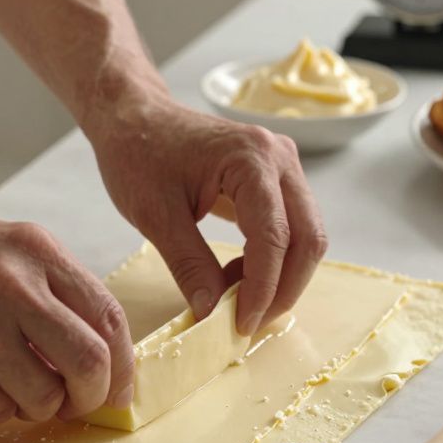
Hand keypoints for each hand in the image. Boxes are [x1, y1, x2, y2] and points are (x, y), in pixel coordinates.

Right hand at [0, 200, 134, 422]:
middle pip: (92, 363)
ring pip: (45, 398)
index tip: (116, 389)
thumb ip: (46, 289)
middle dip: (92, 397)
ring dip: (36, 408)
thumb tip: (93, 355)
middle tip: (73, 404)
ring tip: (9, 387)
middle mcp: (14, 284)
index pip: (110, 317)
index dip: (123, 366)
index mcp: (35, 249)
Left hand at [84, 88, 328, 334]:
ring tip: (238, 301)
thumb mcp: (156, 216)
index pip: (273, 236)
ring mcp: (283, 166)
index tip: (241, 324)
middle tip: (248, 324)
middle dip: (283, 289)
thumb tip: (214, 314)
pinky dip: (272, 260)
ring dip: (281, 277)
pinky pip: (290, 227)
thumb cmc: (138, 154)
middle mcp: (279, 157)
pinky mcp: (277, 178)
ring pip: (306, 236)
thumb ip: (189, 265)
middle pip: (307, 238)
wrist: (134, 118)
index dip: (262, 287)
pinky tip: (236, 276)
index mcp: (250, 158)